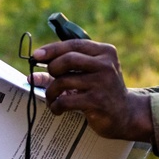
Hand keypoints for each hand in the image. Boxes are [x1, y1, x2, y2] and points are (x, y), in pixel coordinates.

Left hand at [31, 40, 152, 142]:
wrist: (125, 114)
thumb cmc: (102, 91)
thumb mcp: (88, 75)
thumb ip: (64, 71)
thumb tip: (33, 75)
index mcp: (105, 52)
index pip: (74, 44)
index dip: (52, 49)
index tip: (37, 55)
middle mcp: (106, 64)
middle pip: (68, 59)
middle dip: (52, 68)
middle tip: (51, 79)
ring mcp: (102, 82)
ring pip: (63, 81)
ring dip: (51, 91)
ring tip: (51, 98)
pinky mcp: (97, 101)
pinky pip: (66, 100)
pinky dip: (56, 105)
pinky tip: (57, 109)